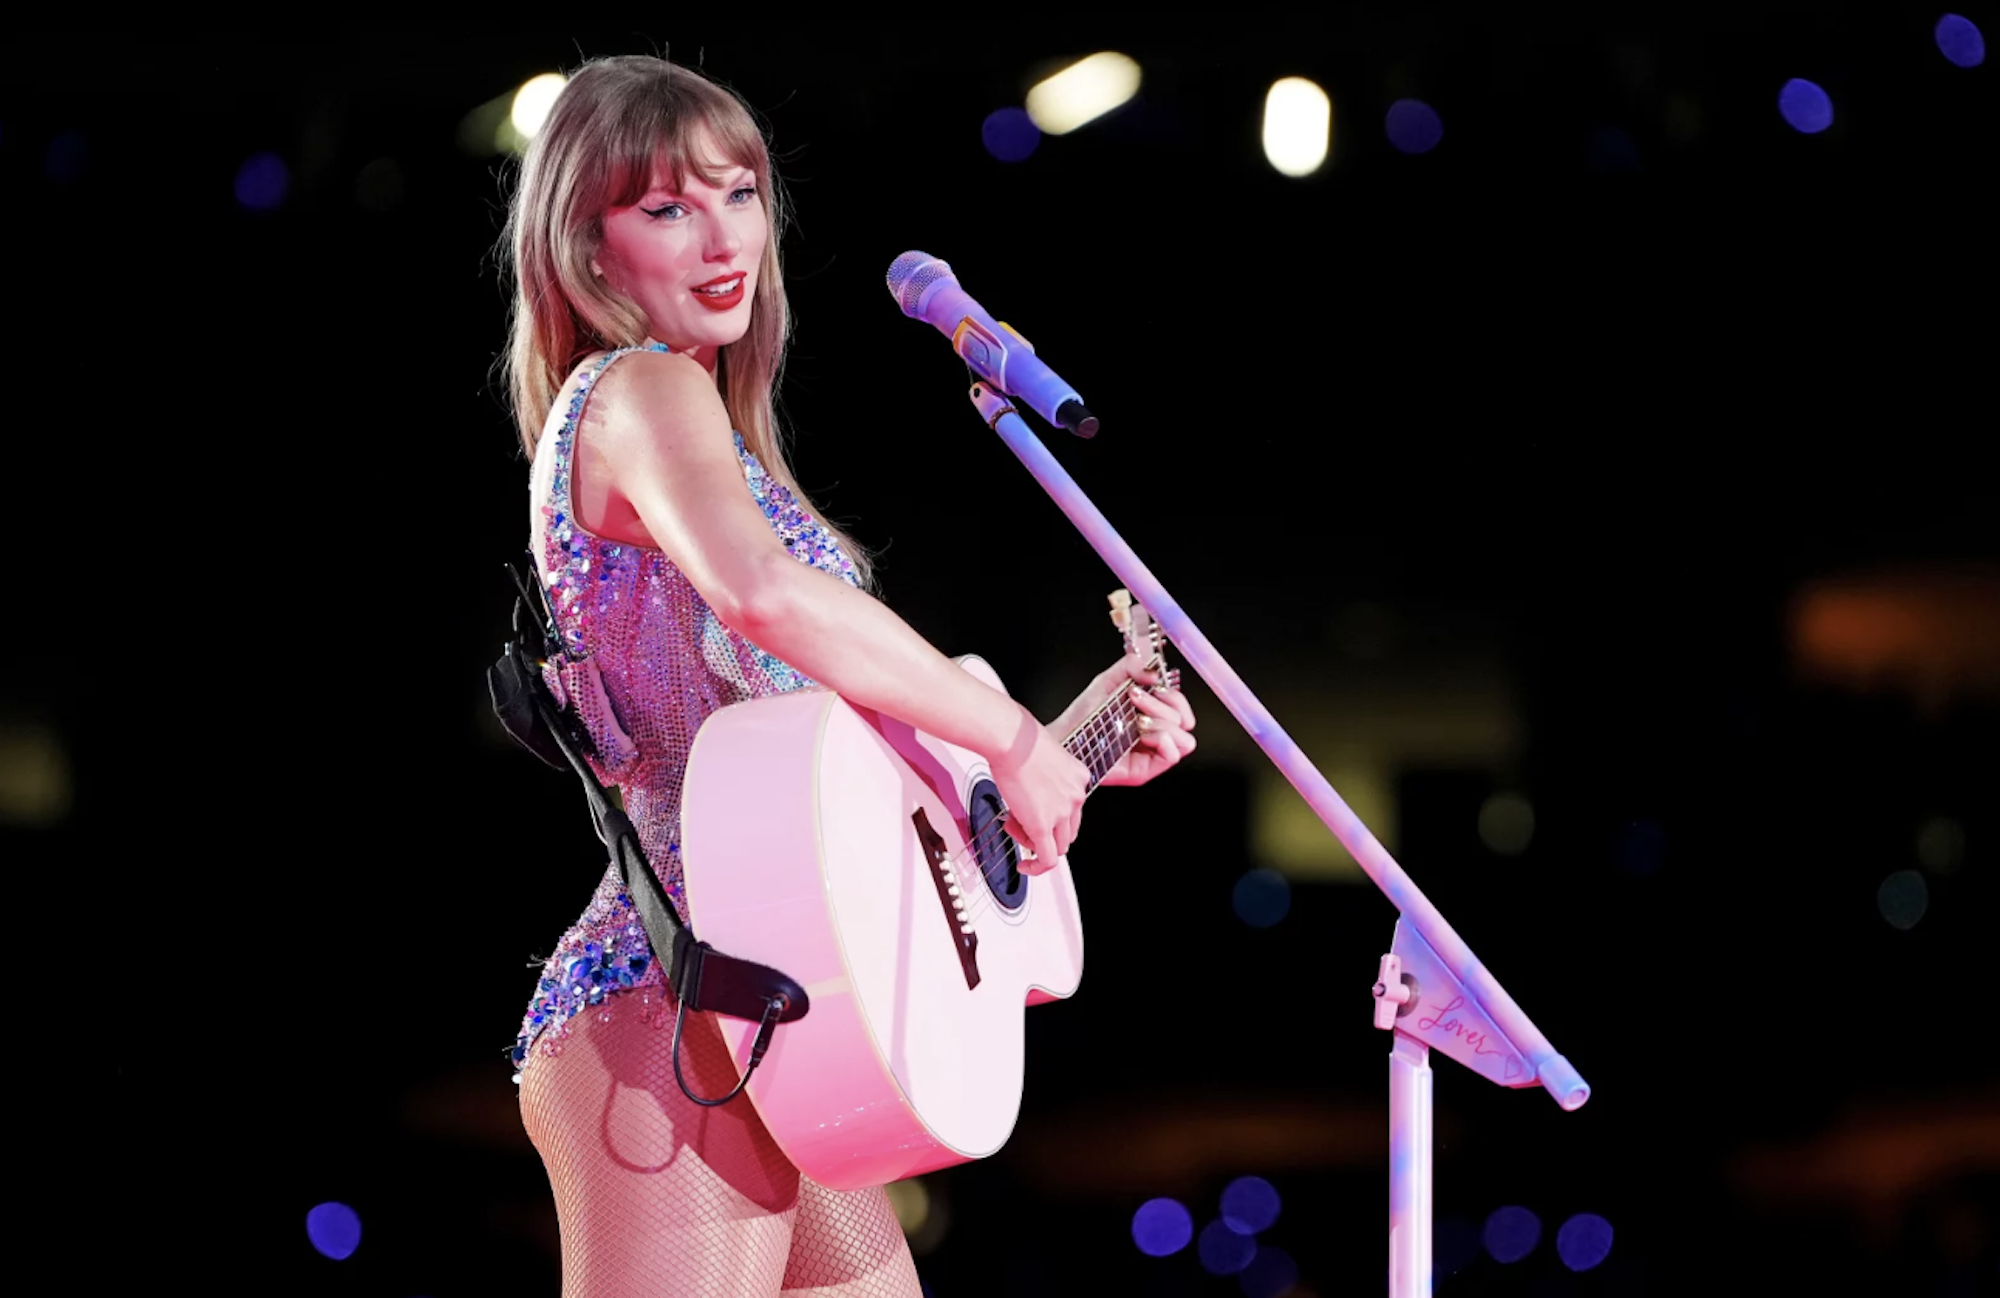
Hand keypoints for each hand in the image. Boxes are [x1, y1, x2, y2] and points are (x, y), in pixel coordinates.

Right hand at [987, 705, 1089, 874]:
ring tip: (1015, 829)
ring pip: (1058, 848)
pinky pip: (1046, 859)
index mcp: (1079, 778)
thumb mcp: (1043, 757)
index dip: (1053, 818)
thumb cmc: (1018, 739)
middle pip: (1069, 832)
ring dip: (1035, 845)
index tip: (1037, 817)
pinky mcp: (1042, 825)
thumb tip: (1029, 796)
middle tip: (1023, 826)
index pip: (1073, 810)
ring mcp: (1062, 813)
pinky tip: (1025, 867)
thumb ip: (1044, 779)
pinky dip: (1036, 868)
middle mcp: (1076, 796)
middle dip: (1046, 834)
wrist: (1011, 739)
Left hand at [1052, 651, 1196, 789]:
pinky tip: (1142, 734)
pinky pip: (1172, 756)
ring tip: (1138, 720)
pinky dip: (1162, 740)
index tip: (1149, 685)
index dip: (1173, 695)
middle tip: (1135, 699)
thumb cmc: (1083, 715)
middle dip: (1161, 705)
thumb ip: (1131, 665)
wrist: (1064, 738)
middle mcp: (1156, 732)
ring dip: (1164, 724)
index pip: (1181, 706)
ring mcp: (1152, 752)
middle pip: (1184, 720)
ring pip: (1185, 739)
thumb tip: (1154, 670)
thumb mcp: (1107, 681)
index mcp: (1152, 713)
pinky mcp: (1145, 769)